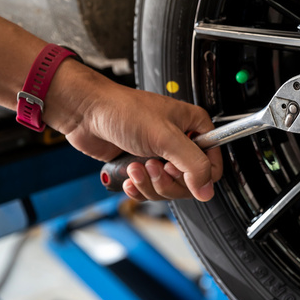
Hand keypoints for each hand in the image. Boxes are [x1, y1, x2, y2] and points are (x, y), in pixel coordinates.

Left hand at [44, 60, 222, 201]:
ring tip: (135, 167)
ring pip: (168, 188)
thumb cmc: (122, 110)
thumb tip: (207, 189)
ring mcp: (161, 155)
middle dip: (167, 181)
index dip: (197, 175)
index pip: (213, 164)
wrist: (87, 113)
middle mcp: (180, 142)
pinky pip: (150, 189)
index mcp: (194, 127)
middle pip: (190, 182)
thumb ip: (193, 164)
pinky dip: (138, 187)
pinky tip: (129, 176)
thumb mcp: (165, 137)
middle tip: (153, 166)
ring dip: (149, 184)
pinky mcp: (143, 165)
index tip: (176, 169)